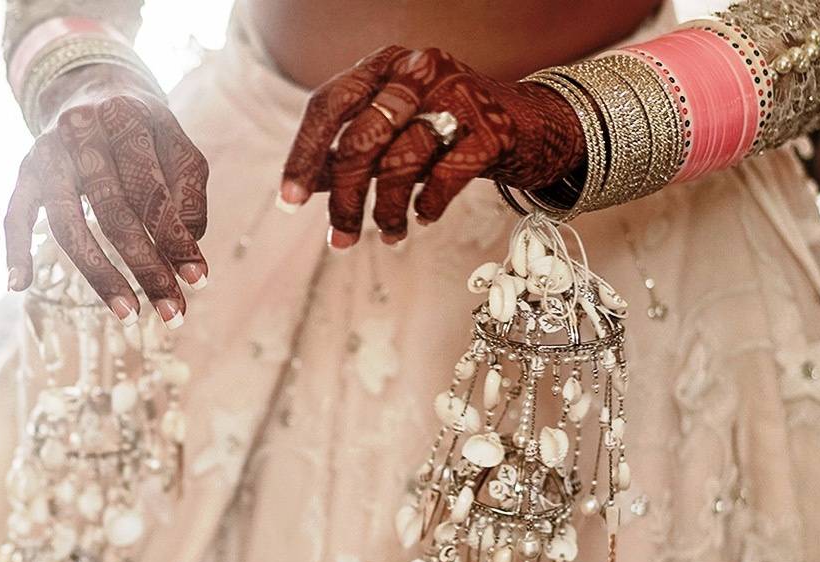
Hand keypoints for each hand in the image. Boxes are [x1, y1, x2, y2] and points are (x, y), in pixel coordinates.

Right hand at [5, 63, 208, 327]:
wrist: (92, 88)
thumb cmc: (146, 132)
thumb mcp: (177, 147)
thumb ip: (189, 192)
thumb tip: (189, 247)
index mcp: (128, 120)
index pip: (155, 191)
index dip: (176, 239)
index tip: (199, 280)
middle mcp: (82, 132)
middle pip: (115, 212)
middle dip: (146, 267)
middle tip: (172, 311)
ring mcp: (48, 152)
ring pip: (68, 223)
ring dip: (99, 274)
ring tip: (128, 312)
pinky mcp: (25, 170)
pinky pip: (13, 214)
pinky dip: (13, 249)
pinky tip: (20, 285)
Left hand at [280, 46, 585, 248]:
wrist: (528, 124)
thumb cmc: (448, 128)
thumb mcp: (395, 130)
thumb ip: (352, 150)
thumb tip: (306, 183)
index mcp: (386, 64)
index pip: (329, 104)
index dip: (304, 154)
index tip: (290, 201)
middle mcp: (419, 70)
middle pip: (361, 140)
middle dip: (345, 199)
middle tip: (339, 239)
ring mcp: (459, 95)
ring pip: (402, 163)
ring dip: (387, 212)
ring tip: (388, 235)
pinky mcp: (492, 129)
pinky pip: (445, 178)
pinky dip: (428, 207)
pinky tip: (423, 217)